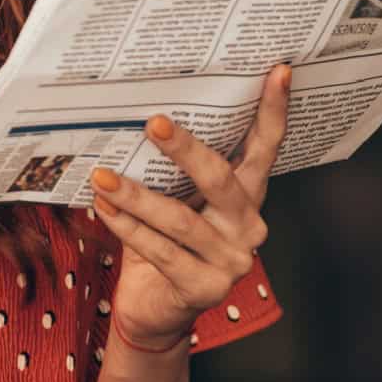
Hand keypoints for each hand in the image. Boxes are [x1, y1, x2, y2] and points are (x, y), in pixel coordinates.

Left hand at [88, 64, 288, 349]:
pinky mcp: (205, 289)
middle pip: (221, 179)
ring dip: (136, 195)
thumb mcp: (171, 200)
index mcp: (246, 198)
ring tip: (101, 175)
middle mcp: (248, 227)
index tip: (279, 70)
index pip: (265, 149)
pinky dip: (128, 227)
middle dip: (185, 149)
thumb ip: (170, 170)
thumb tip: (139, 116)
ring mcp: (231, 261)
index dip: (274, 110)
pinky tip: (103, 208)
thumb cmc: (159, 243)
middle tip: (152, 123)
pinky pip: (161, 250)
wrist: (153, 311)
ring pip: (181, 219)